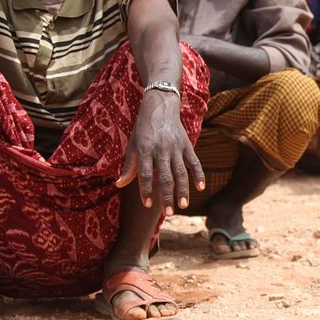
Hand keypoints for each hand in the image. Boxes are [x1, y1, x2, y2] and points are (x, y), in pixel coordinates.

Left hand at [116, 90, 204, 214]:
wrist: (160, 106)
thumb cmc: (143, 129)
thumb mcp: (132, 145)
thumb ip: (128, 166)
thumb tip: (119, 185)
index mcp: (145, 150)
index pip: (145, 174)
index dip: (146, 190)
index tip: (147, 204)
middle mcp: (161, 150)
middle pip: (165, 177)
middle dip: (167, 196)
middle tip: (169, 212)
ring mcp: (176, 147)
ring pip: (181, 172)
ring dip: (183, 190)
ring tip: (184, 205)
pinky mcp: (187, 145)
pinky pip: (194, 162)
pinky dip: (198, 174)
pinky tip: (201, 187)